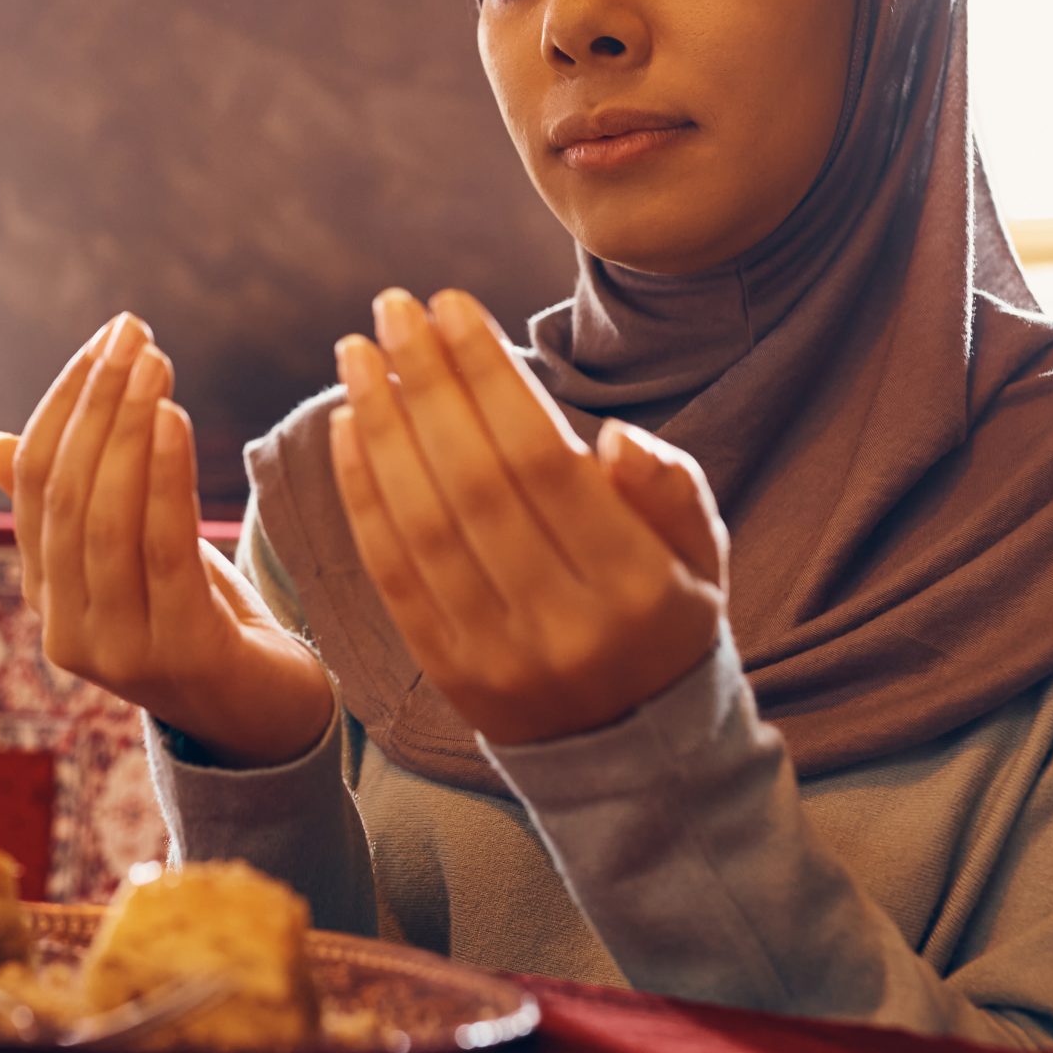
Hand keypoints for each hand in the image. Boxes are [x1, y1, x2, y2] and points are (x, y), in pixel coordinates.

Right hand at [0, 312, 335, 766]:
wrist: (274, 718)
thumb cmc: (203, 621)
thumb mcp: (134, 555)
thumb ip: (73, 504)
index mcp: (47, 598)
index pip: (34, 483)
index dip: (64, 403)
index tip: (107, 338)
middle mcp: (65, 631)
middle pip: (64, 496)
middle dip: (96, 404)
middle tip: (134, 335)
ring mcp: (115, 653)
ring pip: (104, 522)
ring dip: (127, 430)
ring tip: (156, 363)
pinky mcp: (177, 656)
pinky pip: (162, 551)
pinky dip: (164, 478)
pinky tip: (174, 418)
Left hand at [329, 287, 727, 746]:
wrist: (629, 749)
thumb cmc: (664, 615)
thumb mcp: (703, 555)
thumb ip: (670, 490)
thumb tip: (612, 438)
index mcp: (638, 587)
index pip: (546, 460)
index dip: (490, 376)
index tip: (452, 303)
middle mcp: (562, 625)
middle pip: (475, 483)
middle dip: (427, 383)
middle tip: (394, 308)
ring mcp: (497, 655)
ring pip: (423, 525)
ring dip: (382, 427)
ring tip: (358, 353)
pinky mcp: (446, 672)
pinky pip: (392, 573)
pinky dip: (363, 495)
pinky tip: (350, 426)